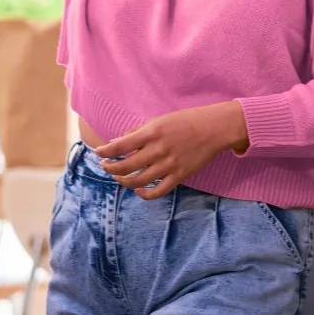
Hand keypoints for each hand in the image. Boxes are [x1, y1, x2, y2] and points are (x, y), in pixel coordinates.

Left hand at [96, 101, 248, 199]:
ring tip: (119, 177)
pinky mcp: (179, 176)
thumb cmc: (186, 120)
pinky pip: (158, 192)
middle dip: (111, 168)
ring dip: (123, 181)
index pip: (121, 145)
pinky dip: (144, 195)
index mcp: (153, 132)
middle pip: (125, 166)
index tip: (99, 153)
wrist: (214, 128)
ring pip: (138, 181)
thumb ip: (139, 131)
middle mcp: (158, 150)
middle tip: (106, 166)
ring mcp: (169, 165)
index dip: (106, 152)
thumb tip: (118, 143)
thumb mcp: (160, 120)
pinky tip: (138, 190)